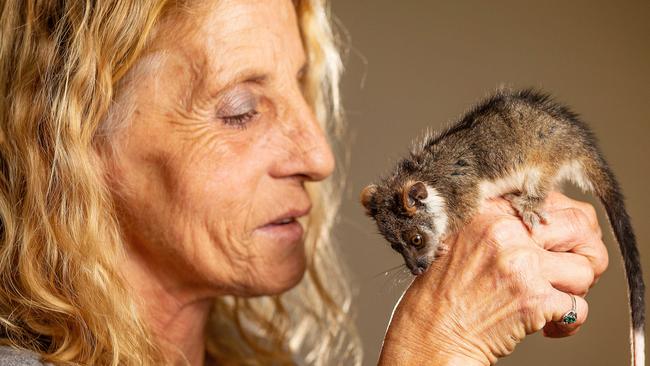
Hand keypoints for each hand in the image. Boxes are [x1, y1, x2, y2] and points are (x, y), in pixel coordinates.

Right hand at [378, 192, 607, 364]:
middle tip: (576, 271)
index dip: (569, 225)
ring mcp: (520, 264)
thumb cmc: (444, 291)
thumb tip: (561, 223)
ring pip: (585, 269)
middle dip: (588, 251)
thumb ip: (505, 225)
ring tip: (548, 300)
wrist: (429, 332)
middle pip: (580, 224)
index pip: (554, 200)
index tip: (564, 245)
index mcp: (488, 211)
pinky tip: (545, 327)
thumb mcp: (465, 239)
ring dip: (574, 291)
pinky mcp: (533, 299)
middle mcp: (504, 231)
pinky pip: (579, 308)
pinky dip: (568, 323)